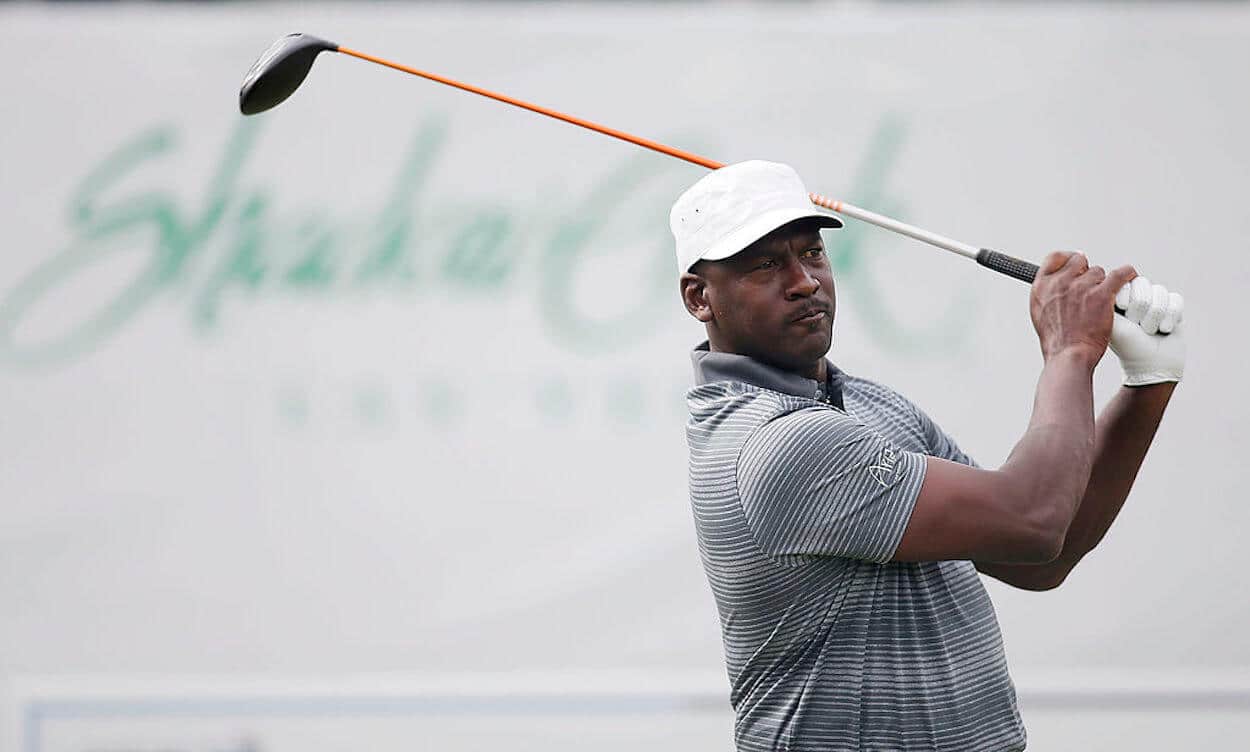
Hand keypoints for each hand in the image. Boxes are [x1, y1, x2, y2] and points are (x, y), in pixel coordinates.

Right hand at [1030, 252, 1137, 366]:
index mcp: (1041, 286)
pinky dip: (1127, 274)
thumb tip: (1056, 286)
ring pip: (1099, 272)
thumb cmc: (1057, 342)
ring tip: (1104, 300)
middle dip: (1086, 272)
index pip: (1055, 258)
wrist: (1068, 356)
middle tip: (1092, 287)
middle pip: (1079, 262)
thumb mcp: (1039, 314)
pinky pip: (1120, 274)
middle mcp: (1059, 283)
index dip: (1068, 259)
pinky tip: (1130, 276)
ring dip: (1102, 283)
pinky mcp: (1102, 294)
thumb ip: (1047, 295)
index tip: (1076, 265)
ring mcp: (1080, 287)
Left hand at [1110, 277, 1184, 385]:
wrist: (1152, 367)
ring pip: (1159, 293)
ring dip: (1154, 317)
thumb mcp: (1111, 322)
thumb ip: (1107, 298)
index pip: (1125, 281)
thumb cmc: (1128, 346)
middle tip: (1136, 327)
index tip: (1123, 310)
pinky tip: (1163, 330)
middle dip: (1141, 310)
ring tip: (1148, 332)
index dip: (1128, 298)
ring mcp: (1155, 301)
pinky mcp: (1173, 307)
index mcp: (1118, 299)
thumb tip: (1109, 278)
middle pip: (1144, 284)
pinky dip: (1169, 318)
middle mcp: (1136, 297)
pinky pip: (1175, 300)